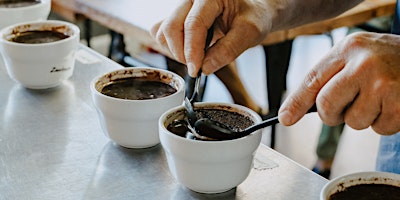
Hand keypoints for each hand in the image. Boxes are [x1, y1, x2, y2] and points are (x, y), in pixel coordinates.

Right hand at [150, 0, 271, 76]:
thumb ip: (228, 50)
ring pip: (163, 31)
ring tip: (197, 57)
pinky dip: (171, 47)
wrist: (253, 12)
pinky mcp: (178, 18)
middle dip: (182, 53)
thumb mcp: (250, 33)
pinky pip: (161, 33)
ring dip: (176, 51)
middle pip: (171, 27)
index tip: (196, 70)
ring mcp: (182, 7)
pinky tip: (189, 51)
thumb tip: (205, 68)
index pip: (193, 24)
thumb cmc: (253, 17)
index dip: (192, 51)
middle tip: (198, 67)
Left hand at [279, 32, 399, 134]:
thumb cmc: (387, 61)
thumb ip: (328, 79)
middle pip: (326, 105)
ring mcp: (384, 84)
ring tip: (377, 99)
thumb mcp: (355, 58)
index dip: (295, 102)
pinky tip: (392, 104)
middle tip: (347, 106)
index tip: (285, 118)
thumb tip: (294, 111)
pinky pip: (378, 129)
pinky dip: (383, 122)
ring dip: (362, 117)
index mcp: (348, 49)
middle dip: (332, 113)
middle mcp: (364, 63)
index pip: (312, 80)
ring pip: (352, 122)